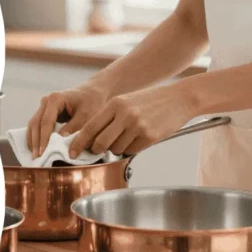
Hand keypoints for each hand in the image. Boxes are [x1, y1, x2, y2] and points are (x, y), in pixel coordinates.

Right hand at [26, 84, 109, 157]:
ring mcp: (43, 106)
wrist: (92, 93)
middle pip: (36, 123)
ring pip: (33, 125)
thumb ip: (74, 127)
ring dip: (33, 140)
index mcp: (55, 99)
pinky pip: (36, 126)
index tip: (43, 153)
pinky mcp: (44, 112)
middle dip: (35, 141)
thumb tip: (60, 140)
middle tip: (36, 158)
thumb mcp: (87, 115)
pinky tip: (35, 148)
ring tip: (35, 156)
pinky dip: (35, 137)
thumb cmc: (92, 103)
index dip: (44, 138)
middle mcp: (46, 101)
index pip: (46, 122)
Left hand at [68, 83, 196, 157]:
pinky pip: (131, 150)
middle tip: (97, 151)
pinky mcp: (149, 136)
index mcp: (115, 104)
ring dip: (117, 149)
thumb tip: (90, 139)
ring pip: (116, 149)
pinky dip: (131, 148)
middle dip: (96, 150)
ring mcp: (138, 126)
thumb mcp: (125, 102)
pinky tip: (139, 137)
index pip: (89, 128)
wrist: (179, 98)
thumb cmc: (149, 102)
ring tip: (127, 137)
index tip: (71, 152)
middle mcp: (125, 114)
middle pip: (100, 143)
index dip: (78, 143)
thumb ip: (108, 118)